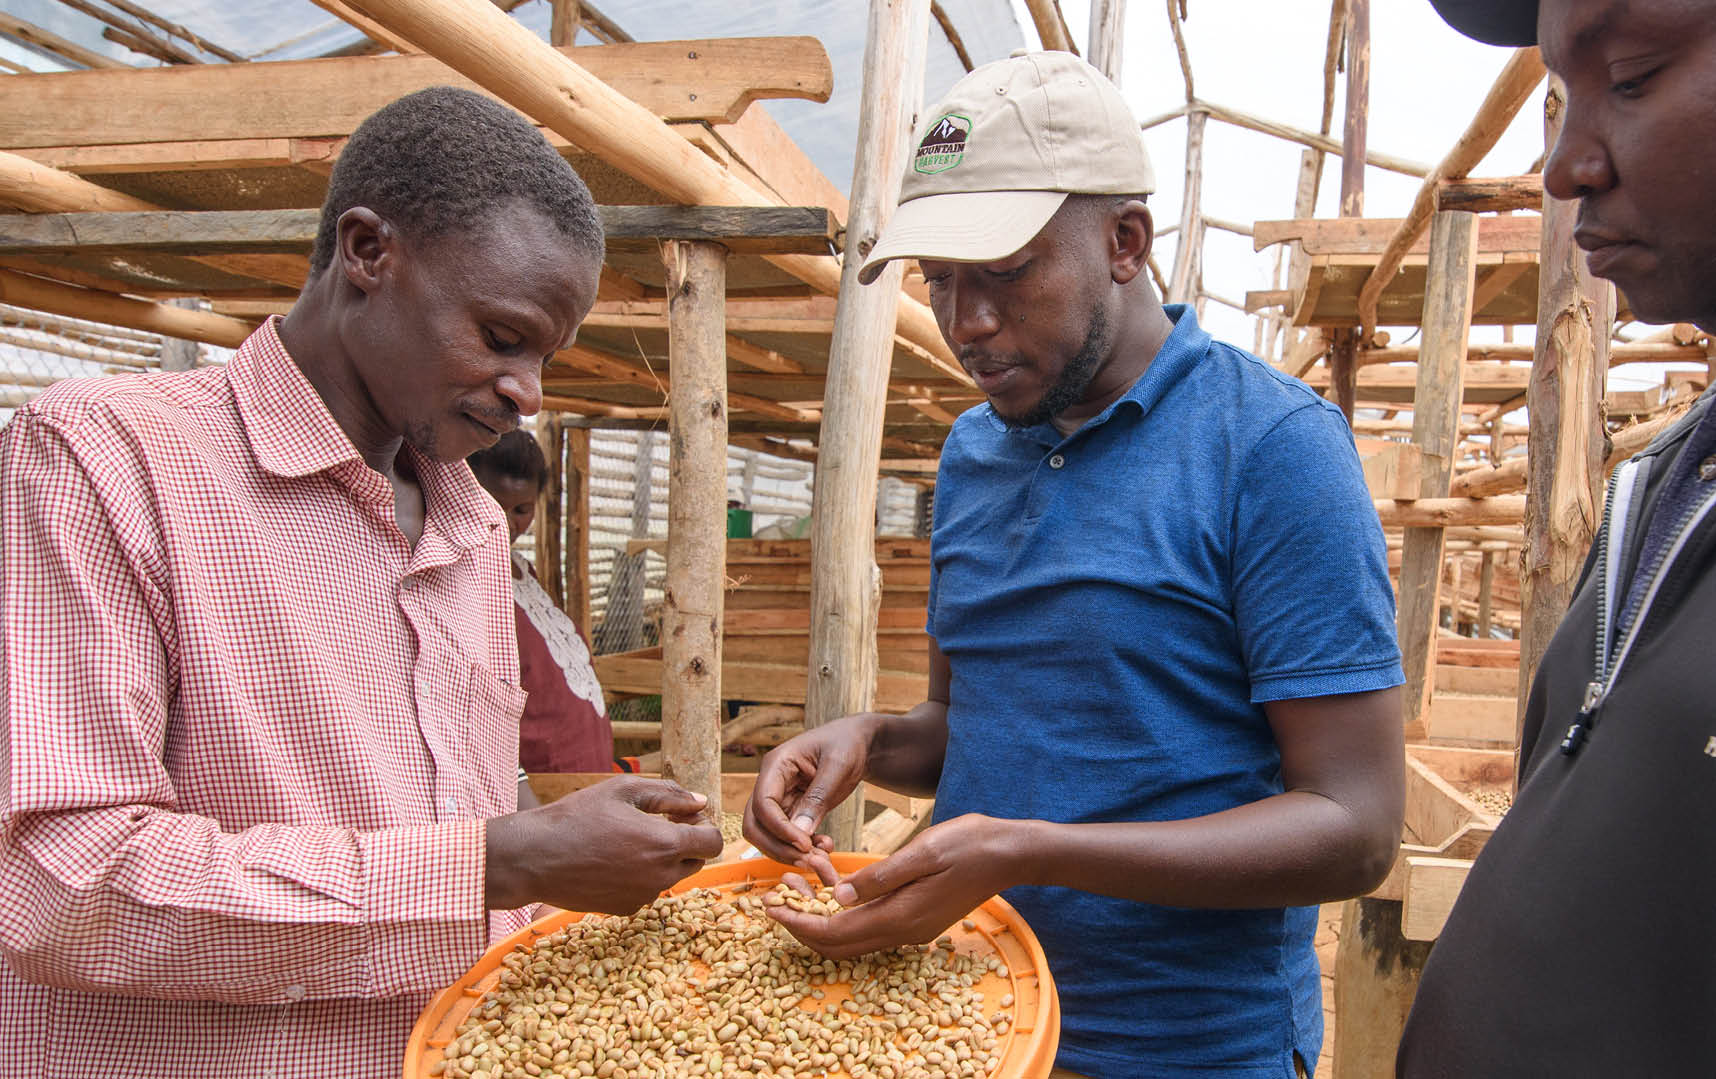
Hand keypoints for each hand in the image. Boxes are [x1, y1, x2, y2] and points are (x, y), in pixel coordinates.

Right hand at [485, 776, 723, 913]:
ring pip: (670, 877)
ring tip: (628, 840)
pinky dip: (640, 876)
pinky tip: (612, 859)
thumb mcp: (624, 790)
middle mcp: (659, 877)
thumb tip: (700, 801)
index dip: (703, 826)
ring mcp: (642, 897)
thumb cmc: (577, 816)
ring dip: (662, 860)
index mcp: (664, 845)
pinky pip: (647, 890)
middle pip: (695, 862)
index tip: (682, 817)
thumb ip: (669, 794)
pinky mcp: (624, 909)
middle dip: (685, 843)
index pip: (712, 842)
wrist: (533, 857)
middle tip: (656, 824)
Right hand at [742, 714, 878, 865]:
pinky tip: (825, 848)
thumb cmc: (846, 745)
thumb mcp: (837, 766)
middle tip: (809, 861)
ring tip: (821, 858)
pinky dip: (802, 849)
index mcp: (776, 764)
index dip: (779, 828)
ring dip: (790, 853)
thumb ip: (818, 798)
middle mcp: (771, 783)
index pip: (762, 803)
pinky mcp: (792, 811)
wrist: (858, 744)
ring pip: (768, 836)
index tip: (804, 845)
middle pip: (755, 825)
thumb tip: (800, 833)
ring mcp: (779, 798)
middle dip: (778, 847)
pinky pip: (787, 837)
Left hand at [765, 814, 1024, 958]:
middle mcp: (903, 931)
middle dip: (802, 924)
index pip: (835, 934)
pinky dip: (844, 910)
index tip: (770, 908)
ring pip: (852, 936)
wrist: (1010, 853)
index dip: (798, 924)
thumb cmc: (969, 844)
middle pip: (838, 945)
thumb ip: (880, 877)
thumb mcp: (922, 852)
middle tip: (774, 897)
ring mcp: (911, 928)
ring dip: (820, 917)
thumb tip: (838, 895)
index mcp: (900, 916)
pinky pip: (869, 924)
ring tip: (796, 883)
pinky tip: (833, 882)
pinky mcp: (916, 918)